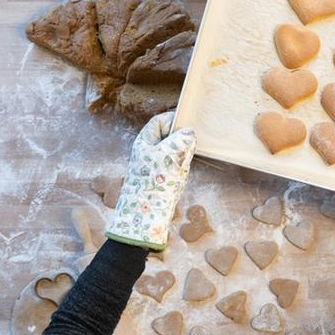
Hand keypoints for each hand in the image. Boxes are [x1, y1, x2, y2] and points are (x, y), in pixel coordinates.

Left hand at [104, 112, 195, 250]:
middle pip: (168, 136)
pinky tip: (180, 176)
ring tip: (182, 165)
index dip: (173, 119)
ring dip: (182, 156)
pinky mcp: (162, 177)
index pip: (159, 121)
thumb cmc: (154, 182)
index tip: (189, 123)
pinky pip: (175, 166)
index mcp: (144, 142)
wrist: (146, 215)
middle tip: (190, 144)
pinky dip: (181, 168)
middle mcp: (148, 151)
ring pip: (174, 152)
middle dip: (181, 139)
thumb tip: (189, 132)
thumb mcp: (168, 155)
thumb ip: (180, 140)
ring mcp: (156, 165)